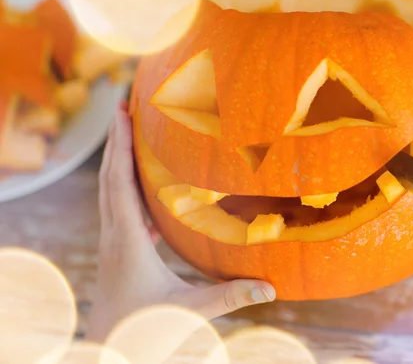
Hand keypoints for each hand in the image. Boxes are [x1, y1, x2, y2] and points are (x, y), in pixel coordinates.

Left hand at [87, 102, 275, 341]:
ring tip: (128, 133)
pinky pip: (120, 208)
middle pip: (109, 177)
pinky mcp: (118, 250)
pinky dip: (128, 187)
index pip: (120, 183)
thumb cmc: (144, 330)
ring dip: (118, 160)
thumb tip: (271, 289)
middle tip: (121, 104)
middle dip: (115, 140)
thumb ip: (229, 298)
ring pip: (110, 191)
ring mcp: (113, 242)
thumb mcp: (189, 312)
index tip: (122, 113)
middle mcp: (114, 235)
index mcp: (127, 241)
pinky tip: (147, 190)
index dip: (121, 147)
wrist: (109, 348)